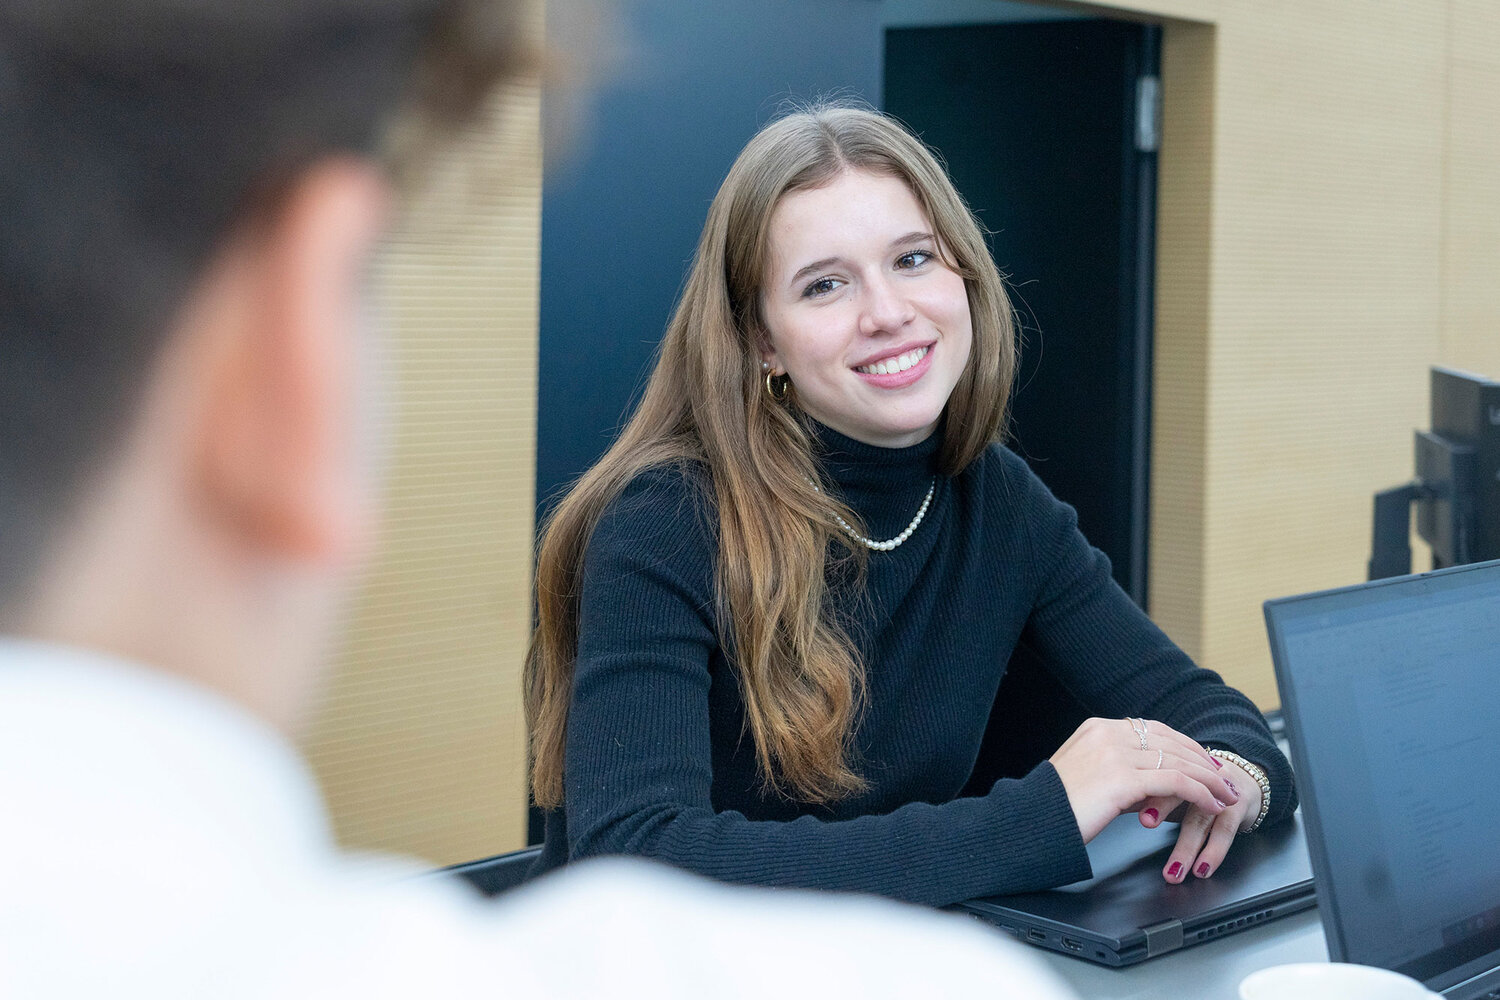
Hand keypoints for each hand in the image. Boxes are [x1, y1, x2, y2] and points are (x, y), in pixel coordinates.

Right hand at [1049, 717, 1239, 843]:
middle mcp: (1107, 734)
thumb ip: (1116, 770)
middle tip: (1223, 777)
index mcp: (1096, 728)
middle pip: (1170, 741)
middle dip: (1202, 761)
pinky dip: (1199, 792)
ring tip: (1225, 794)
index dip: (1184, 744)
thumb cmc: (1057, 807)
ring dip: (1208, 779)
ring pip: (1177, 761)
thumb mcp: (1086, 775)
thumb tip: (1152, 785)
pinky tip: (1211, 803)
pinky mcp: (1123, 778)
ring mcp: (1115, 753)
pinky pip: (1174, 781)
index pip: (1153, 729)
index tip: (1203, 760)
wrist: (1035, 821)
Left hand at [1139, 757, 1262, 882]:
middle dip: (1161, 807)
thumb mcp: (1172, 787)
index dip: (1143, 783)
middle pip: (1178, 789)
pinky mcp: (1237, 807)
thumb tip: (1112, 805)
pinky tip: (1202, 869)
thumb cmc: (1198, 787)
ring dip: (1186, 848)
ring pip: (1200, 819)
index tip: (1128, 800)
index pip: (1158, 770)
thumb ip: (1145, 794)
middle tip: (1145, 824)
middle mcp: (1200, 775)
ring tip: (1173, 872)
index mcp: (1178, 766)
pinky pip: (1224, 832)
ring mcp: (1219, 791)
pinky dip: (1213, 853)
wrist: (1244, 779)